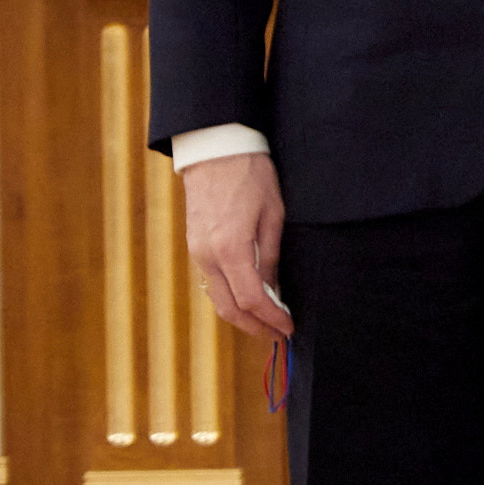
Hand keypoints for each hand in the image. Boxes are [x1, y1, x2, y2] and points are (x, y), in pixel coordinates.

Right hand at [181, 153, 292, 338]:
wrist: (216, 150)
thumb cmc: (250, 175)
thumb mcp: (273, 213)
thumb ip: (270, 256)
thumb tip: (273, 290)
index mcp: (230, 249)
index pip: (252, 300)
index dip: (272, 318)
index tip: (289, 328)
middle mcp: (208, 256)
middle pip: (229, 309)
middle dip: (254, 327)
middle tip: (278, 334)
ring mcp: (197, 253)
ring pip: (217, 299)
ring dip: (241, 316)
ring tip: (267, 321)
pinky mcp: (194, 246)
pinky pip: (211, 282)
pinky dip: (230, 297)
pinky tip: (249, 298)